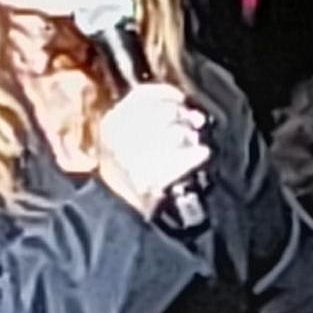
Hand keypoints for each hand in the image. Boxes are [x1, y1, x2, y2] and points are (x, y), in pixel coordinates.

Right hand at [95, 81, 210, 216]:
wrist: (113, 218)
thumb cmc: (127, 177)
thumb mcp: (126, 141)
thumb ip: (149, 119)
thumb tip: (186, 109)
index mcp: (109, 124)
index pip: (140, 96)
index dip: (166, 94)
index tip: (182, 98)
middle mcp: (116, 138)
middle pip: (159, 114)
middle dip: (182, 116)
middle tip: (195, 121)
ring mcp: (129, 160)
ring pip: (170, 136)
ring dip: (188, 137)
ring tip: (194, 142)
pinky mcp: (145, 180)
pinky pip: (177, 162)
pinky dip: (193, 156)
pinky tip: (202, 154)